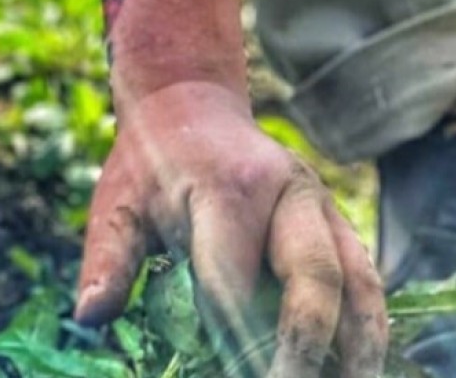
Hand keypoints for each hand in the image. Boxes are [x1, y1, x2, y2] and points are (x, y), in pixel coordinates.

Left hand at [75, 82, 387, 377]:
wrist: (189, 105)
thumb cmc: (149, 162)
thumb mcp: (117, 202)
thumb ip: (108, 258)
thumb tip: (89, 316)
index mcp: (228, 187)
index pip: (233, 275)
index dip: (232, 334)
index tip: (234, 371)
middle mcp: (288, 190)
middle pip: (314, 275)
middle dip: (306, 345)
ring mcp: (318, 202)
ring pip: (356, 277)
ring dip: (359, 342)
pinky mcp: (333, 216)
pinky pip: (362, 272)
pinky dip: (366, 321)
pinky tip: (357, 361)